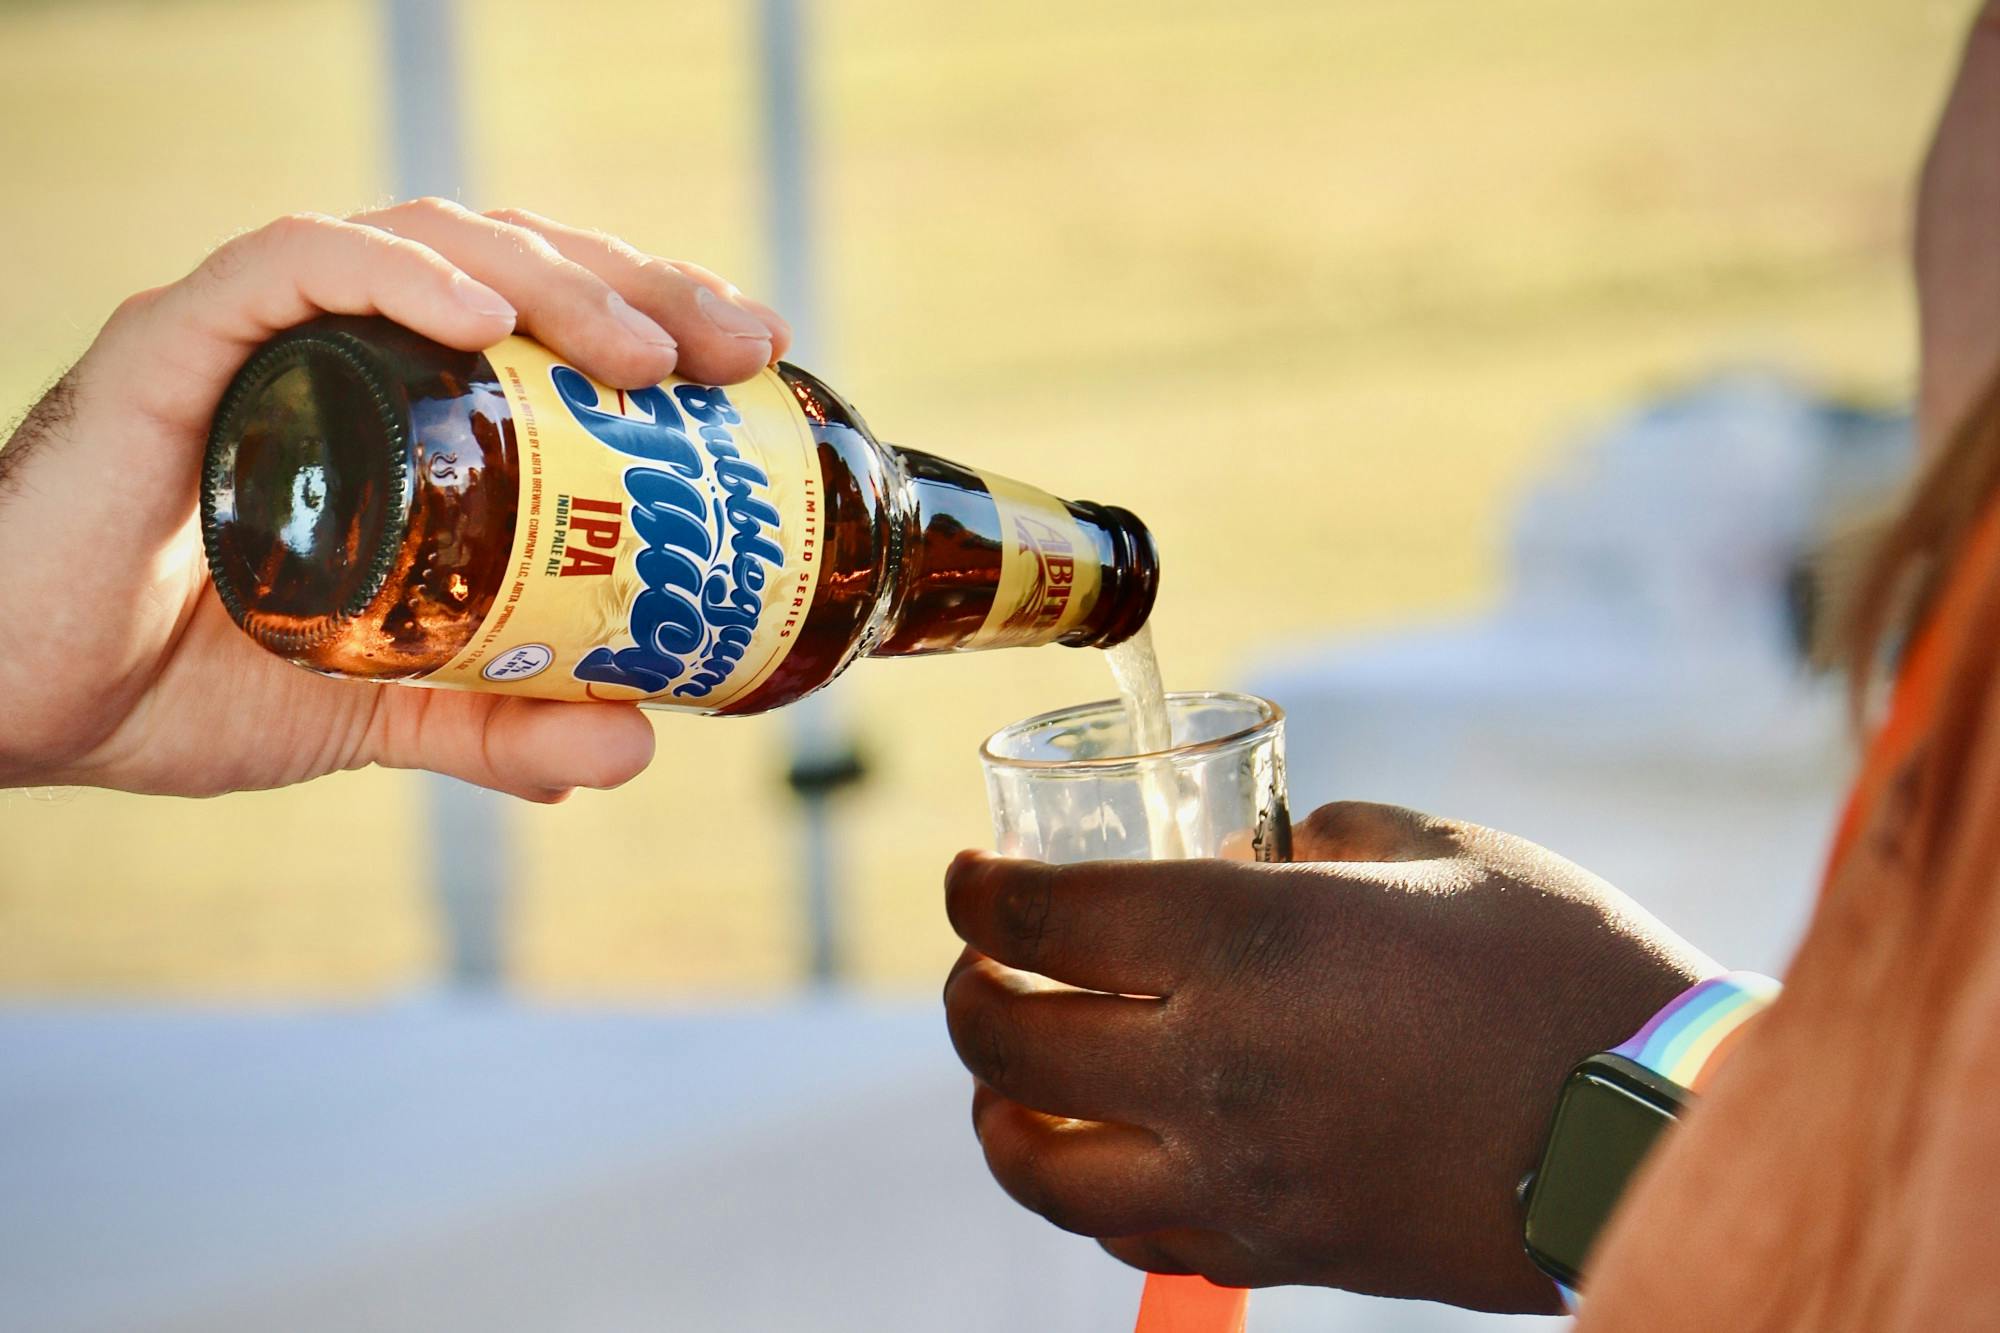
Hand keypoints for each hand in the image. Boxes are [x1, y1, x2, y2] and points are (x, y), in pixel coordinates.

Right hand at [0, 200, 789, 799]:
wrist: (9, 704)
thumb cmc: (171, 682)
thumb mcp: (372, 706)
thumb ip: (492, 723)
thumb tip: (632, 748)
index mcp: (383, 404)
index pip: (536, 317)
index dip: (649, 314)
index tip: (748, 360)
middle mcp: (327, 348)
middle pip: (506, 264)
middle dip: (634, 286)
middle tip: (735, 347)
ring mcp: (251, 339)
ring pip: (418, 242)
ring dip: (546, 278)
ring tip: (641, 349)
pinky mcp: (169, 350)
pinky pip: (286, 268)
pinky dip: (389, 275)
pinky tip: (476, 316)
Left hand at [942, 802, 1716, 1312]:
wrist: (1656, 1132)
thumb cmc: (1558, 966)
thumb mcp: (1432, 849)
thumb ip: (1315, 838)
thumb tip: (1258, 849)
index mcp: (1247, 941)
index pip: (1040, 919)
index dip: (978, 892)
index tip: (971, 878)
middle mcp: (1216, 1065)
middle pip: (1007, 1040)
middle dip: (969, 993)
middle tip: (983, 963)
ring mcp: (1239, 1176)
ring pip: (1039, 1168)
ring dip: (999, 1111)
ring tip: (1012, 1073)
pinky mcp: (1278, 1251)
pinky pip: (1129, 1237)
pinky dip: (1089, 1190)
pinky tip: (1109, 1149)